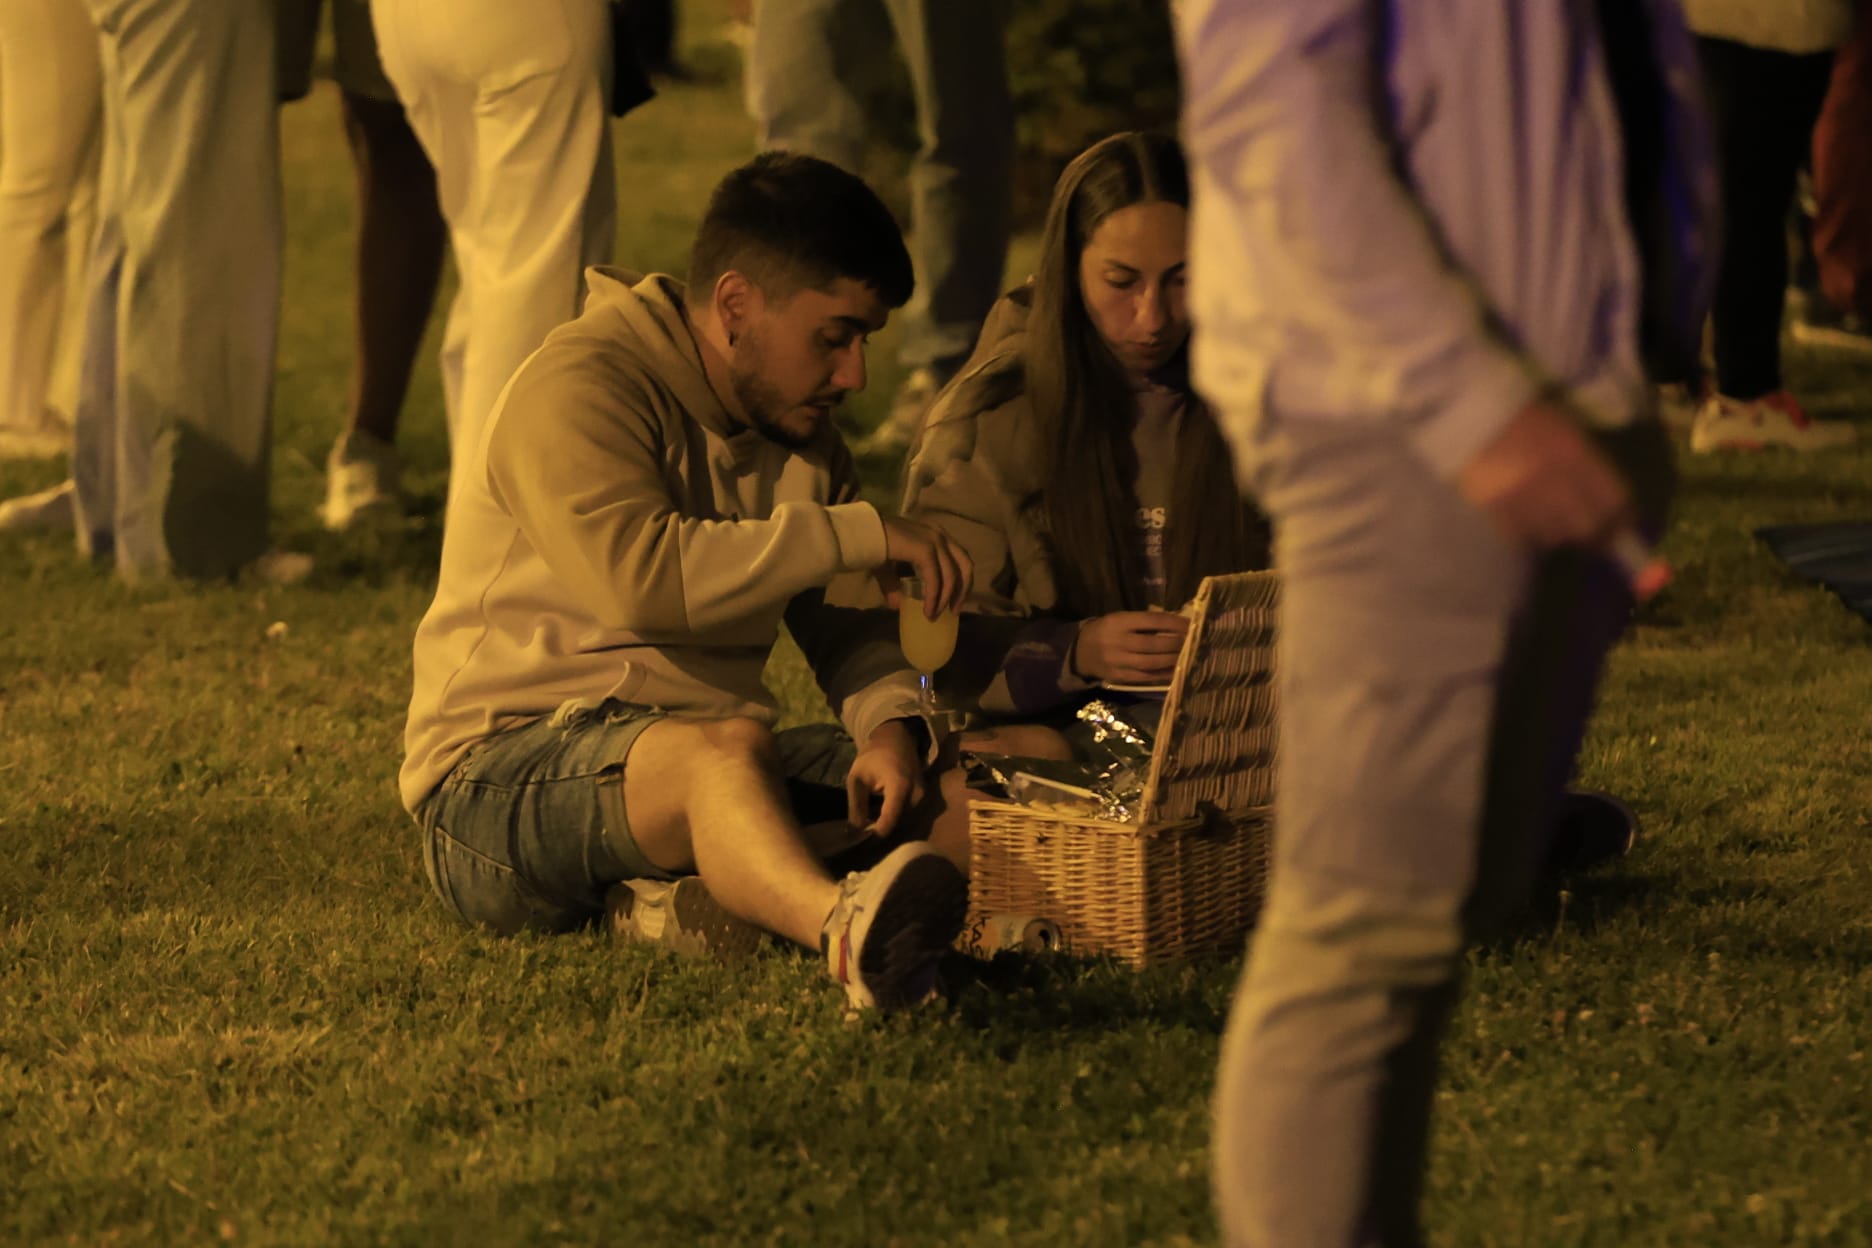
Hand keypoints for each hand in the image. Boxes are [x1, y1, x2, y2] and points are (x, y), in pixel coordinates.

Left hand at [845, 719, 926, 836]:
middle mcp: (918, 795)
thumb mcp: (857, 779)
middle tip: (859, 837)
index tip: (859, 844)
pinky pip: (909, 816)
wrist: (896, 739)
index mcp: (900, 786)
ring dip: (886, 826)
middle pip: (897, 825)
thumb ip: (856, 807)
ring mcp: (924, 797)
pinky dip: (894, 819)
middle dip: (879, 832)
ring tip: (868, 826)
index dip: (874, 836)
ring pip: (903, 822)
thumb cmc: (874, 756)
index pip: (889, 822)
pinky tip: (879, 818)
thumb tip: (854, 834)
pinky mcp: (925, 799)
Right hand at [876, 516, 972, 617]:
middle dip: (963, 591)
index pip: (960, 558)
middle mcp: (940, 535)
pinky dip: (934, 598)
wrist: (862, 536)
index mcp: (935, 535)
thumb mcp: (889, 568)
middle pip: (965, 565)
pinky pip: (935, 579)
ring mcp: (934, 541)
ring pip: (952, 575)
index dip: (962, 581)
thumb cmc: (874, 548)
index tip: (955, 601)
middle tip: (955, 611)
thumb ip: (895, 585)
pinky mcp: (925, 550)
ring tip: (936, 615)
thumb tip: (897, 605)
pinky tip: (928, 611)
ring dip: (946, 599)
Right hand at [1070, 611, 1189, 684]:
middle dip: (1177, 643)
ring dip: (1173, 660)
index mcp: (1119, 622)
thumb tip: (1178, 624)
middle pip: (1153, 644)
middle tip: (1195, 642)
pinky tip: (1177, 670)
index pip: (1152, 621)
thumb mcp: (1121, 619)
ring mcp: (1119, 662)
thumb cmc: (1107, 630)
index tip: (1192, 624)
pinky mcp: (1120, 677)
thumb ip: (1145, 622)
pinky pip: (1146, 677)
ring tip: (1189, 656)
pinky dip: (1164, 674)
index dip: (1174, 623)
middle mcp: (1118, 641)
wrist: (1081, 651)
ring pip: (1151, 663)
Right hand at [1458, 401, 1632, 549]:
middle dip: (1591, 532)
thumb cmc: (1523, 419)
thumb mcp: (1565, 432)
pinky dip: (1527, 533)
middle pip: (1586, 527)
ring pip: (1554, 536)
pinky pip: (1521, 537)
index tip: (1620, 527)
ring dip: (1556, 531)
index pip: (1613, 500)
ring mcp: (1523, 498)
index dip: (1620, 519)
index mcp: (1575, 454)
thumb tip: (1609, 506)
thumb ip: (1588, 466)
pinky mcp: (1495, 510)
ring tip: (1548, 519)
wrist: (1468, 416)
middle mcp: (1553, 480)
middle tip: (1588, 533)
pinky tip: (1523, 518)